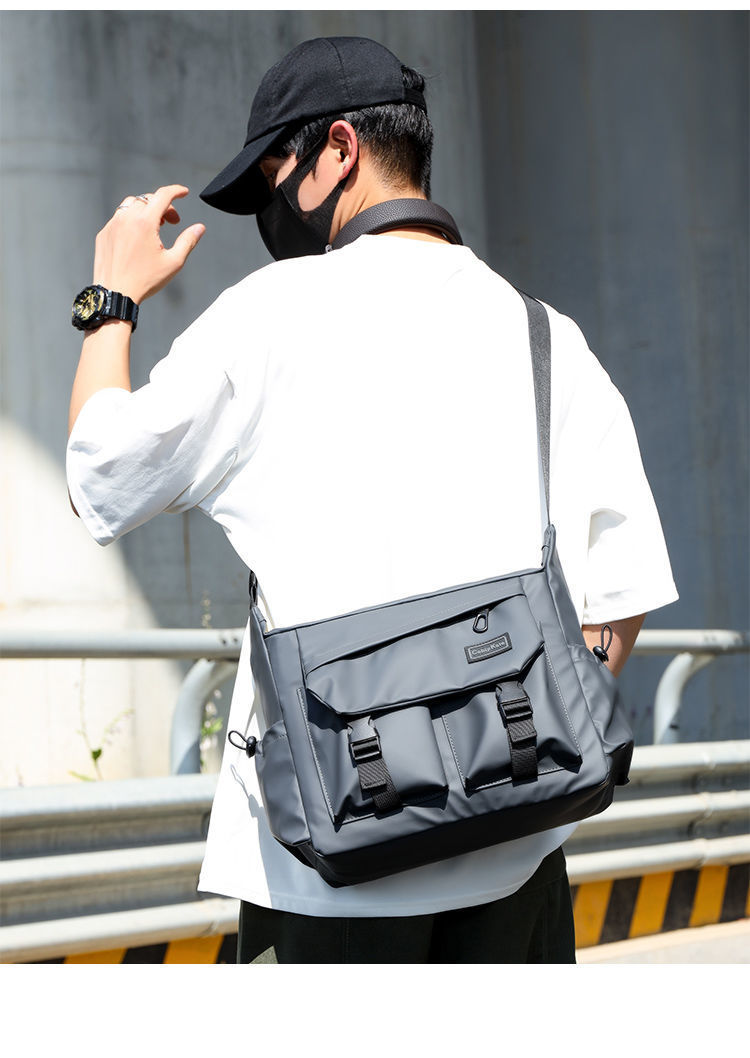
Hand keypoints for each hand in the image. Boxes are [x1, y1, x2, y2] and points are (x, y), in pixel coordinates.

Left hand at [93, 185, 204, 303]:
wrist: (115, 294)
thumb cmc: (144, 281)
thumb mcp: (173, 262)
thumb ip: (188, 241)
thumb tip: (199, 228)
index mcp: (144, 222)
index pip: (162, 195)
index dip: (176, 191)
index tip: (184, 192)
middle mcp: (126, 218)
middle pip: (147, 199)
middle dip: (162, 206)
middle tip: (171, 222)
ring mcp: (112, 225)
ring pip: (131, 205)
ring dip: (145, 210)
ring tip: (154, 227)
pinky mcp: (103, 234)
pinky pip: (118, 219)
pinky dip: (130, 221)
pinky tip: (137, 238)